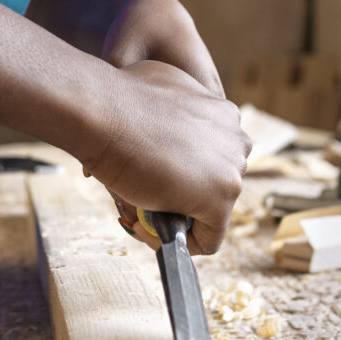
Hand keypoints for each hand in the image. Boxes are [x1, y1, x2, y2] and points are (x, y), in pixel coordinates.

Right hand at [91, 0, 240, 248]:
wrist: (105, 111)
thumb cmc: (118, 100)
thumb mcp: (157, 96)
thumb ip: (171, 118)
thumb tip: (156, 133)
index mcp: (224, 112)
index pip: (214, 155)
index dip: (184, 171)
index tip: (154, 176)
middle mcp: (236, 138)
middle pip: (215, 181)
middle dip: (184, 192)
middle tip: (148, 197)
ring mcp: (231, 170)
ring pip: (213, 210)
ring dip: (179, 214)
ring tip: (142, 213)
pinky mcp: (220, 199)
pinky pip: (208, 239)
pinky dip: (181, 244)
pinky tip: (147, 231)